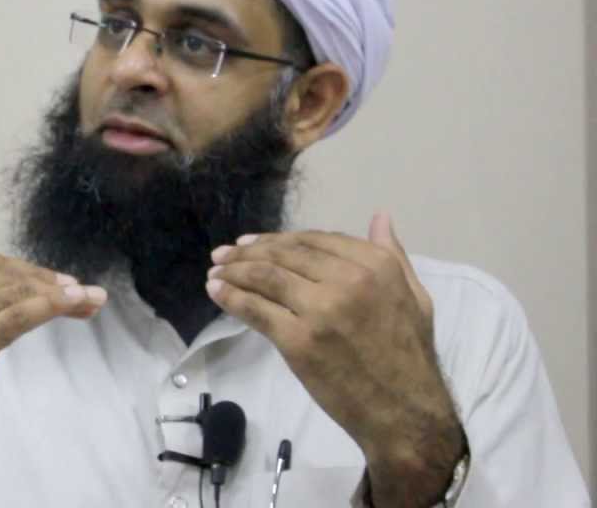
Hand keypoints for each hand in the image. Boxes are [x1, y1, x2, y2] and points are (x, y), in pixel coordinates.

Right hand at [0, 223, 107, 507]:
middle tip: (82, 289)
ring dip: (58, 294)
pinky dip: (51, 307)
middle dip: (46, 281)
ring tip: (89, 298)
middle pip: (0, 276)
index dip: (25, 269)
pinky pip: (17, 317)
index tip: (59, 279)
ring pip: (13, 295)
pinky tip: (76, 304)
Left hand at [205, 213, 463, 506]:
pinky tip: (217, 291)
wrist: (406, 413)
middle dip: (249, 251)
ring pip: (266, 277)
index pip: (314, 241)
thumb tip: (379, 216)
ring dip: (234, 270)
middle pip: (285, 254)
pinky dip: (231, 297)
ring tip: (215, 269)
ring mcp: (321, 309)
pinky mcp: (299, 340)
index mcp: (376, 265)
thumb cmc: (410, 357)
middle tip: (224, 253)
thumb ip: (393, 255)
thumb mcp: (415, 297)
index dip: (279, 239)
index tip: (254, 242)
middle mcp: (348, 280)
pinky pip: (256, 310)